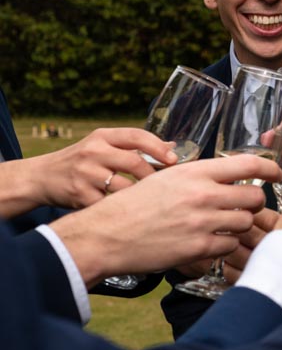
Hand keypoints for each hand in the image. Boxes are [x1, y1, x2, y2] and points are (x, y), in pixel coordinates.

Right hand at [0, 127, 177, 217]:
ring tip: (151, 202)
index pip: (136, 136)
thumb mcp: (102, 146)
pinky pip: (109, 205)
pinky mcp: (79, 194)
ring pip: (124, 187)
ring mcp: (85, 174)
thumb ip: (133, 147)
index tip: (174, 160)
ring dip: (139, 196)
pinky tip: (129, 213)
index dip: (159, 148)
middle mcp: (93, 152)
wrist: (40, 177)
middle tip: (166, 188)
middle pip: (134, 163)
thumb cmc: (81, 162)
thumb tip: (172, 148)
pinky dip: (122, 210)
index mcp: (102, 136)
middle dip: (153, 177)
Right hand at [49, 154, 279, 287]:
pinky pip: (231, 245)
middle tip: (243, 208)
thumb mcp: (166, 178)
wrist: (106, 234)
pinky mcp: (199, 247)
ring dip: (239, 226)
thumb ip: (198, 176)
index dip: (270, 168)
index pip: (248, 164)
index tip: (277, 174)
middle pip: (254, 197)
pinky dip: (226, 245)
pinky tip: (211, 242)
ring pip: (246, 222)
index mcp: (195, 172)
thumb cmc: (134, 205)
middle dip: (253, 204)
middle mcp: (202, 194)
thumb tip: (229, 173)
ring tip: (223, 226)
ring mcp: (202, 222)